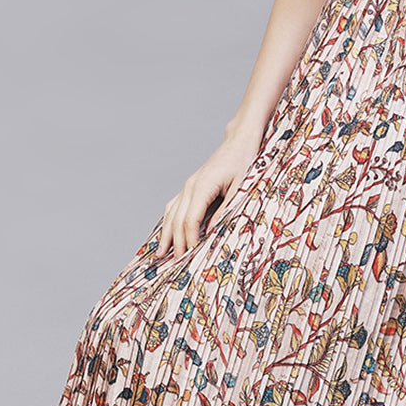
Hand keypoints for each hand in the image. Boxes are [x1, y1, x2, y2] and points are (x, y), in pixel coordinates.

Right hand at [153, 132, 263, 261]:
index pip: (191, 219)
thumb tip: (213, 230)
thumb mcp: (241, 186)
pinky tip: (166, 233)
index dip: (190, 239)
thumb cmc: (244, 161)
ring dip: (166, 234)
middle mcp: (191, 186)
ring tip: (161, 254)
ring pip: (171, 213)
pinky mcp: (191, 185)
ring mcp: (188, 185)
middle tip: (175, 264)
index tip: (190, 255)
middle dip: (176, 242)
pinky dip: (168, 221)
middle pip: (177, 219)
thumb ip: (227, 208)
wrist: (239, 141)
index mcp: (203, 186)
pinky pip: (174, 205)